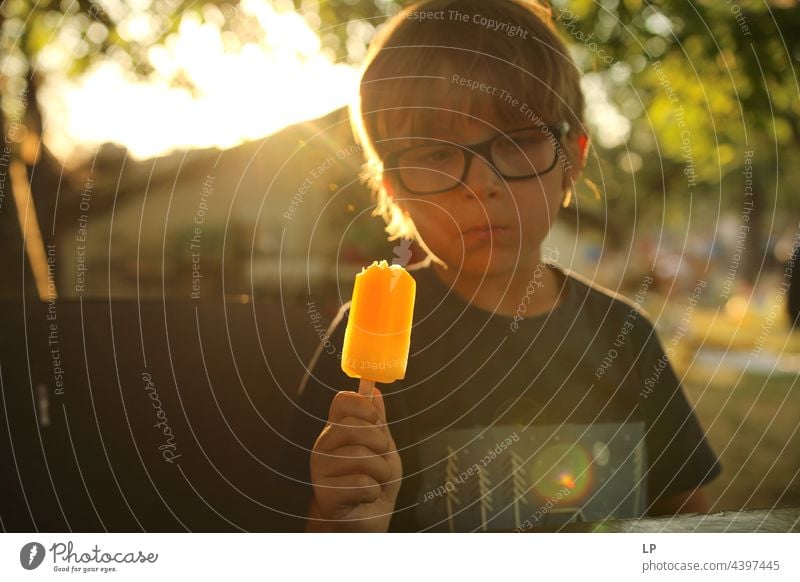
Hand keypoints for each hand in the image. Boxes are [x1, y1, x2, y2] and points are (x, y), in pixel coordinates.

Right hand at [308, 388, 401, 531]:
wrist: (367, 522)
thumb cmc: (375, 484)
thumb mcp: (384, 449)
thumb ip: (378, 421)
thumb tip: (374, 390)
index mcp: (337, 430)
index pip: (343, 400)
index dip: (365, 408)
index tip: (376, 422)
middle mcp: (324, 444)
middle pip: (356, 426)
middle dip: (381, 446)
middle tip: (380, 460)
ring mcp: (320, 468)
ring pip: (362, 456)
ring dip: (381, 474)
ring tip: (374, 482)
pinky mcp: (324, 492)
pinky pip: (361, 482)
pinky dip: (373, 492)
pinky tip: (365, 497)